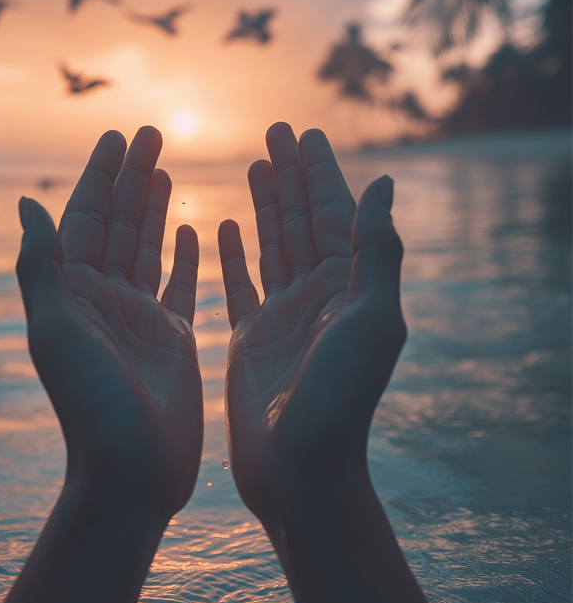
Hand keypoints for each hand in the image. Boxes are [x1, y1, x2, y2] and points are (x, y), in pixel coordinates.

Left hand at [16, 126, 202, 518]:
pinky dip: (186, 255)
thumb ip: (41, 267)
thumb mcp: (57, 332)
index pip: (89, 218)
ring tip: (166, 166)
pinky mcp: (171, 341)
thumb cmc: (90, 407)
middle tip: (152, 133)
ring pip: (148, 247)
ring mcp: (138, 319)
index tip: (120, 135)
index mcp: (73, 292)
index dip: (103, 175)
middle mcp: (103, 300)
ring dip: (155, 206)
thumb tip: (27, 202)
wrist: (129, 475)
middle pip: (119, 224)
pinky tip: (194, 227)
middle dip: (133, 177)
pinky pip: (180, 285)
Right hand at [217, 122, 405, 524]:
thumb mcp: (371, 320)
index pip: (333, 214)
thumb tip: (382, 181)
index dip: (318, 171)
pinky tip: (219, 226)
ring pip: (273, 246)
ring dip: (265, 204)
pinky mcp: (252, 341)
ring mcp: (285, 319)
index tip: (301, 131)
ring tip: (253, 163)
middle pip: (303, 221)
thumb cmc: (338, 401)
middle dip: (291, 174)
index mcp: (348, 288)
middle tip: (275, 130)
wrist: (302, 472)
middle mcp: (319, 298)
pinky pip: (241, 285)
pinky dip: (232, 254)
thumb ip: (376, 250)